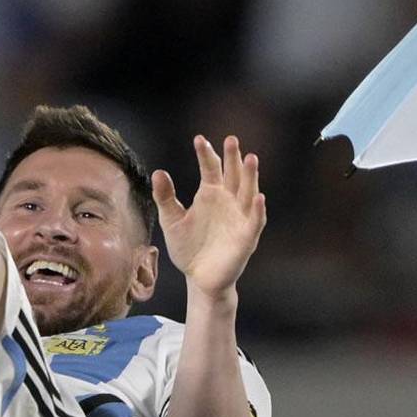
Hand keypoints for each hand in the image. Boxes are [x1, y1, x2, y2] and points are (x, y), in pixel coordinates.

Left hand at [152, 135, 266, 299]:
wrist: (199, 277)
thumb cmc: (188, 247)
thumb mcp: (172, 220)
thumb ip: (165, 197)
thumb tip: (158, 172)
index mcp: (210, 195)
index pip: (210, 169)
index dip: (206, 155)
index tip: (199, 139)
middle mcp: (228, 202)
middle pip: (233, 175)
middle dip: (233, 158)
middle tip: (231, 139)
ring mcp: (239, 218)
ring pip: (247, 192)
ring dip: (250, 176)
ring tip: (250, 158)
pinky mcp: (246, 237)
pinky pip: (254, 221)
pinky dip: (257, 209)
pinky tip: (257, 197)